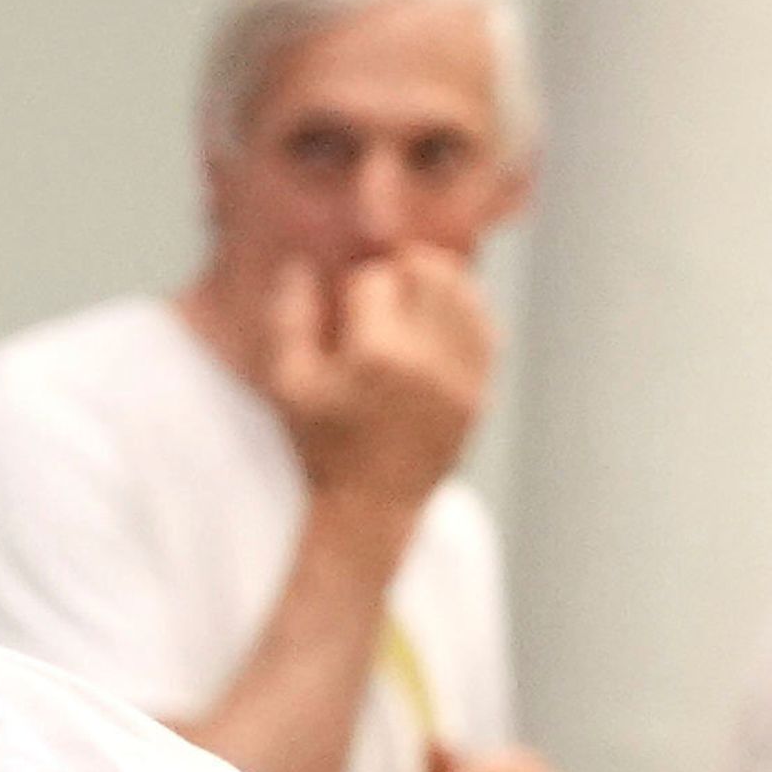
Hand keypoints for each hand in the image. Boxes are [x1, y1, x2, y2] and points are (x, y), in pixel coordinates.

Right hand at [258, 245, 495, 541]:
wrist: (370, 507)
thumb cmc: (322, 444)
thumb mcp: (287, 385)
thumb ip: (289, 318)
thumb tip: (301, 265)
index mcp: (373, 356)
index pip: (375, 278)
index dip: (355, 288)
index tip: (346, 312)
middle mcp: (424, 362)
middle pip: (428, 271)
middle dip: (403, 275)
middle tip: (385, 297)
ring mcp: (459, 378)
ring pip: (463, 292)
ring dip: (436, 288)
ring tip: (411, 306)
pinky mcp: (479, 393)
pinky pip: (485, 327)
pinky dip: (463, 316)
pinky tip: (437, 328)